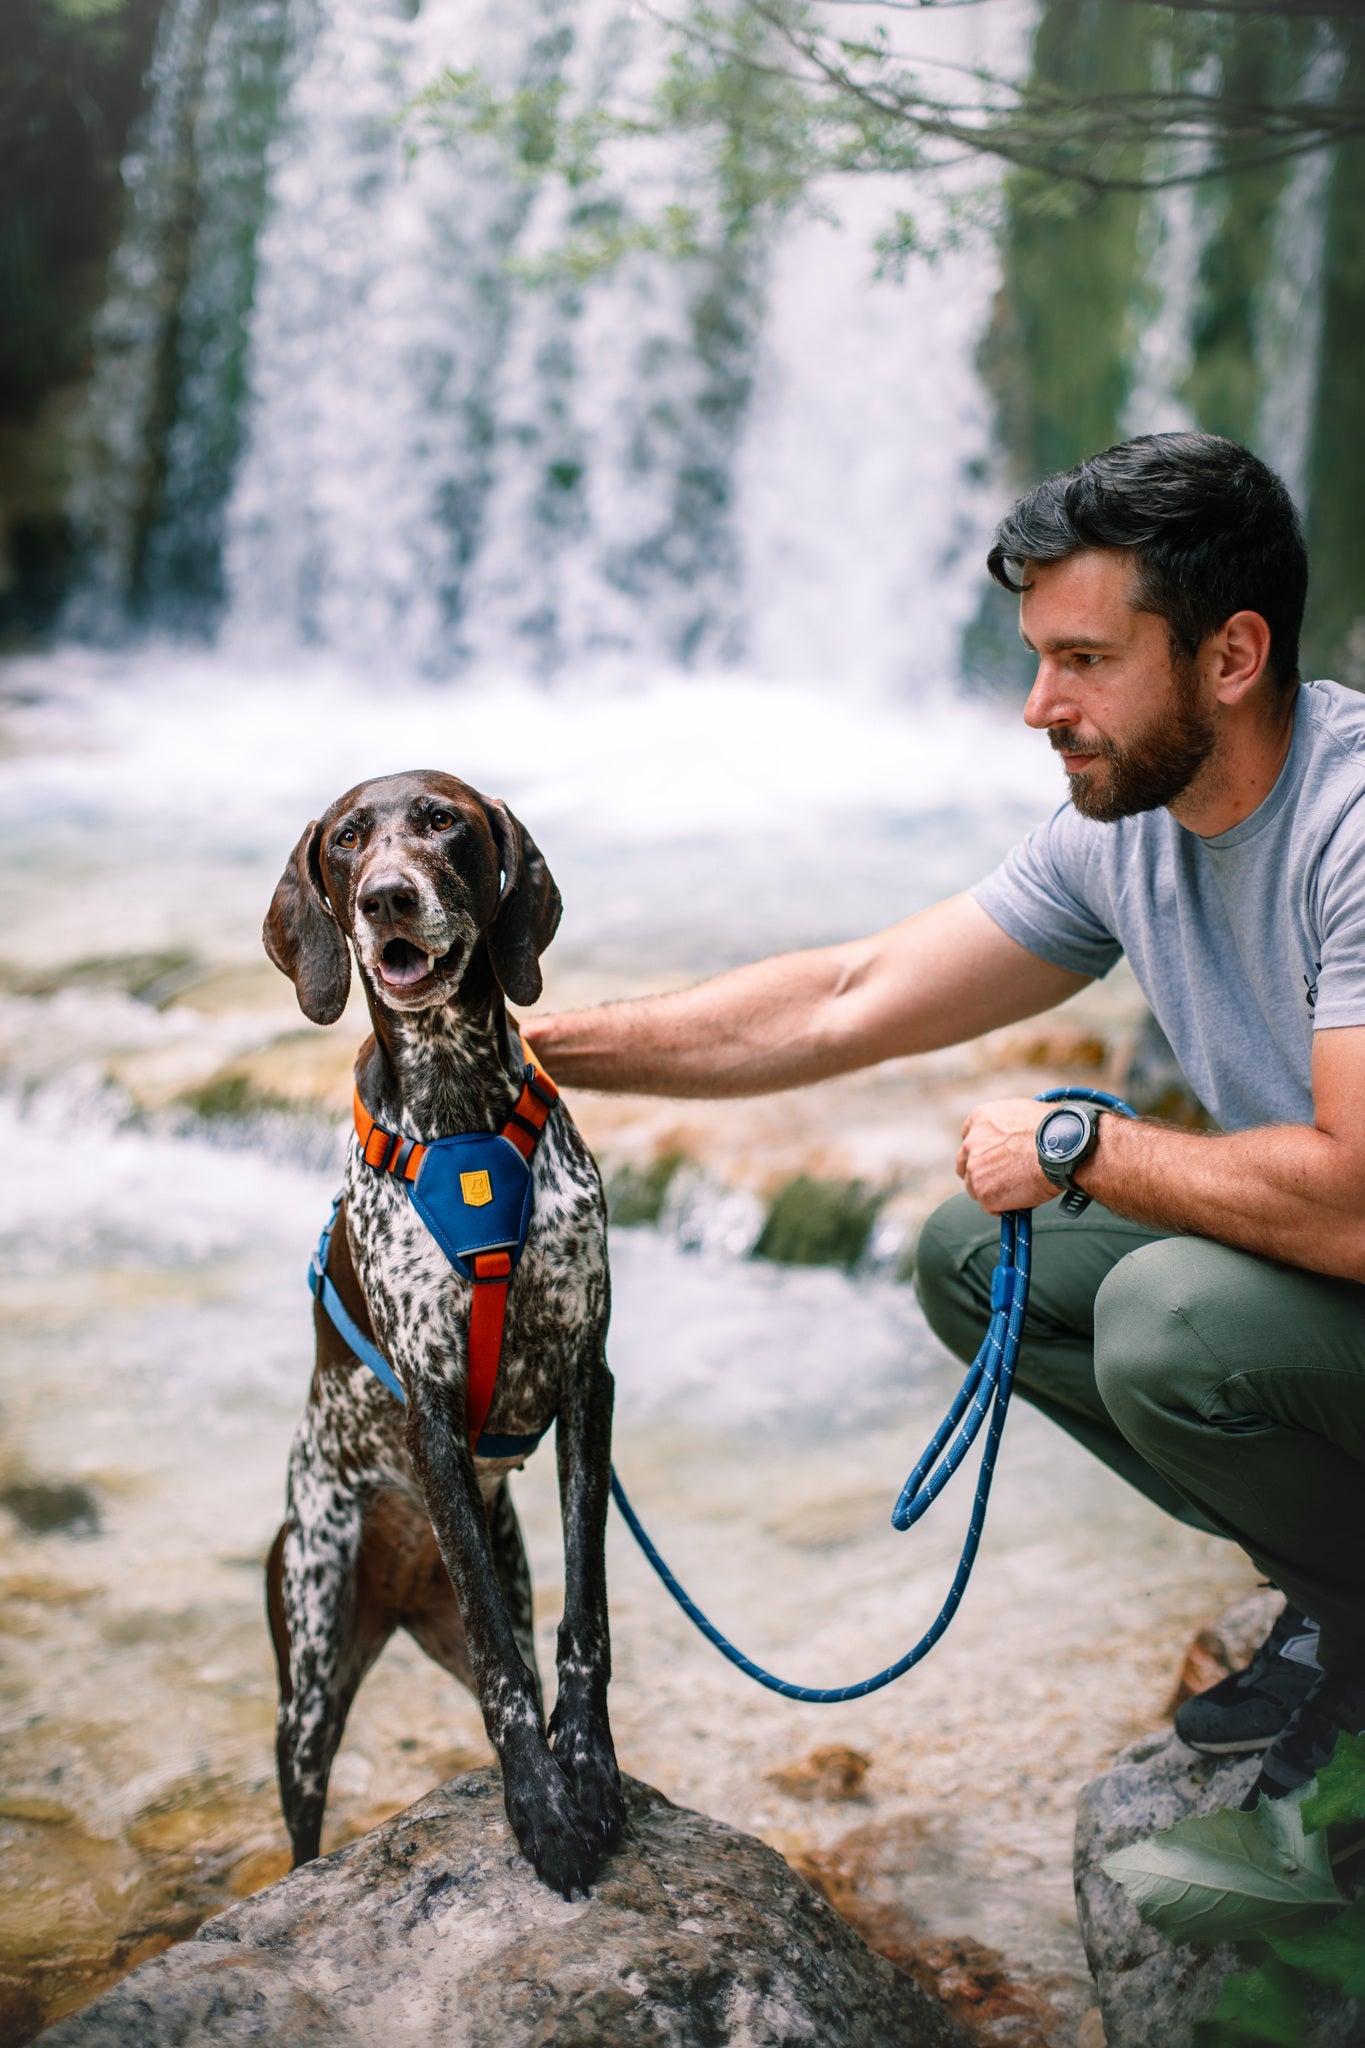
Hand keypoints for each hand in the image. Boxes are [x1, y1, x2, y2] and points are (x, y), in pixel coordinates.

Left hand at [956, 1097, 1056, 1214]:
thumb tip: (1015, 1140)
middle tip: (998, 1180)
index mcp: (980, 1118)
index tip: (991, 1158)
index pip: (969, 1137)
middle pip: (965, 1164)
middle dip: (979, 1172)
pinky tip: (1019, 1202)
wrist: (1063, 1149)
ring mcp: (974, 1168)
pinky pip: (989, 1206)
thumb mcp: (1023, 1114)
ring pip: (975, 1187)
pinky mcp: (983, 1192)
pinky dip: (1002, 1208)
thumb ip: (1008, 1128)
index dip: (980, 1150)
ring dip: (991, 1191)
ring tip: (1017, 1192)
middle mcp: (971, 1142)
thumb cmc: (1054, 1131)